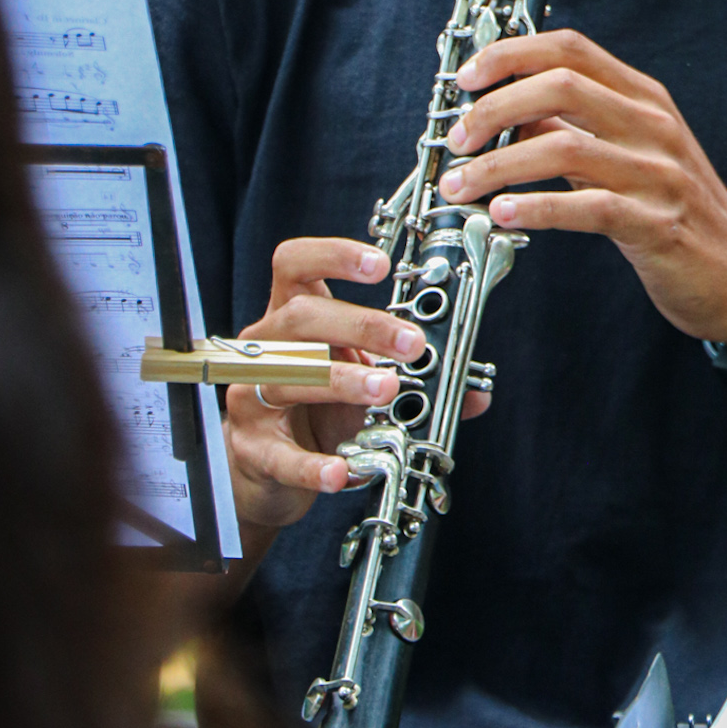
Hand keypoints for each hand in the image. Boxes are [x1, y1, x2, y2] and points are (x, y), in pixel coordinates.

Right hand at [225, 237, 488, 537]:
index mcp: (291, 319)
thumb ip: (416, 381)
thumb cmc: (316, 410)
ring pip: (289, 376)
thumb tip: (474, 395)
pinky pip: (282, 456)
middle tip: (410, 342)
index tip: (380, 265)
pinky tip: (341, 471)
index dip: (332, 256)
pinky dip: (312, 464)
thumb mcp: (363, 382)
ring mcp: (252, 397)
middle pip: (301, 317)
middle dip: (361, 325)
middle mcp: (266, 350)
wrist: (268, 470)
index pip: (294, 266)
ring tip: (387, 389)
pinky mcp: (253, 449)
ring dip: (342, 381)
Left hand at [438, 30, 726, 344]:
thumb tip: (509, 111)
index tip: (467, 77)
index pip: (570, 48)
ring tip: (461, 186)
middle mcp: (653, 126)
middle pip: (559, 86)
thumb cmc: (679, 214)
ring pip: (562, 146)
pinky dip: (534, 208)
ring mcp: (658, 174)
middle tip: (456, 140)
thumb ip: (577, 127)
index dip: (510, 54)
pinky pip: (585, 207)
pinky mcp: (657, 224)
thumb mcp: (629, 155)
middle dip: (492, 109)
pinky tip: (502, 214)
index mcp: (644, 99)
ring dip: (497, 166)